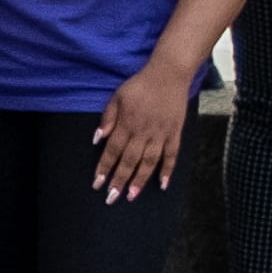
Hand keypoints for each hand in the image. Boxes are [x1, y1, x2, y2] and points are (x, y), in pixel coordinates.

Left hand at [91, 59, 192, 203]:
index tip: (97, 184)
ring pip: (149, 162)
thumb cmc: (139, 85)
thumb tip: (98, 139)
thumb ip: (107, 118)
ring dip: (140, 180)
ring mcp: (160, 134)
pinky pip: (172, 155)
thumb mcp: (117, 96)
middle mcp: (143, 132)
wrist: (168, 74)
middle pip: (129, 161)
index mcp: (127, 123)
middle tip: (111, 198)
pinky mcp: (174, 133)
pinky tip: (163, 185)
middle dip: (119, 181)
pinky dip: (167, 171)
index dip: (104, 168)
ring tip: (132, 195)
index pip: (112, 151)